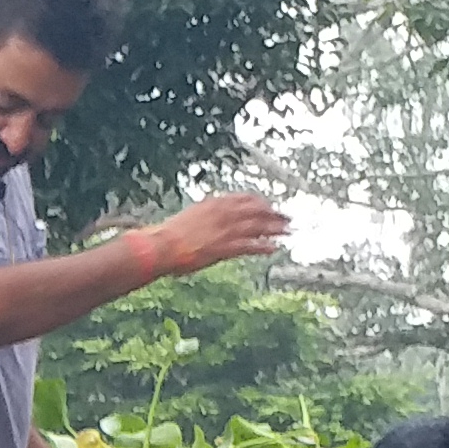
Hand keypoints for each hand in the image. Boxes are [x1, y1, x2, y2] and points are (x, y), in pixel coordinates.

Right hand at [137, 191, 288, 278]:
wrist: (161, 246)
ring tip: (288, 231)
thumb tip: (207, 221)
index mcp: (214, 203)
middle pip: (257, 210)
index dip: (259, 202)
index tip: (268, 206)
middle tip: (287, 217)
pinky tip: (273, 248)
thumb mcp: (188, 218)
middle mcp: (224, 213)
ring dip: (275, 228)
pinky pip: (251, 245)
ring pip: (259, 226)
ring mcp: (227, 229)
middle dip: (274, 214)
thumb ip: (203, 217)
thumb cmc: (167, 235)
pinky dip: (264, 246)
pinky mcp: (226, 246)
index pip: (244, 198)